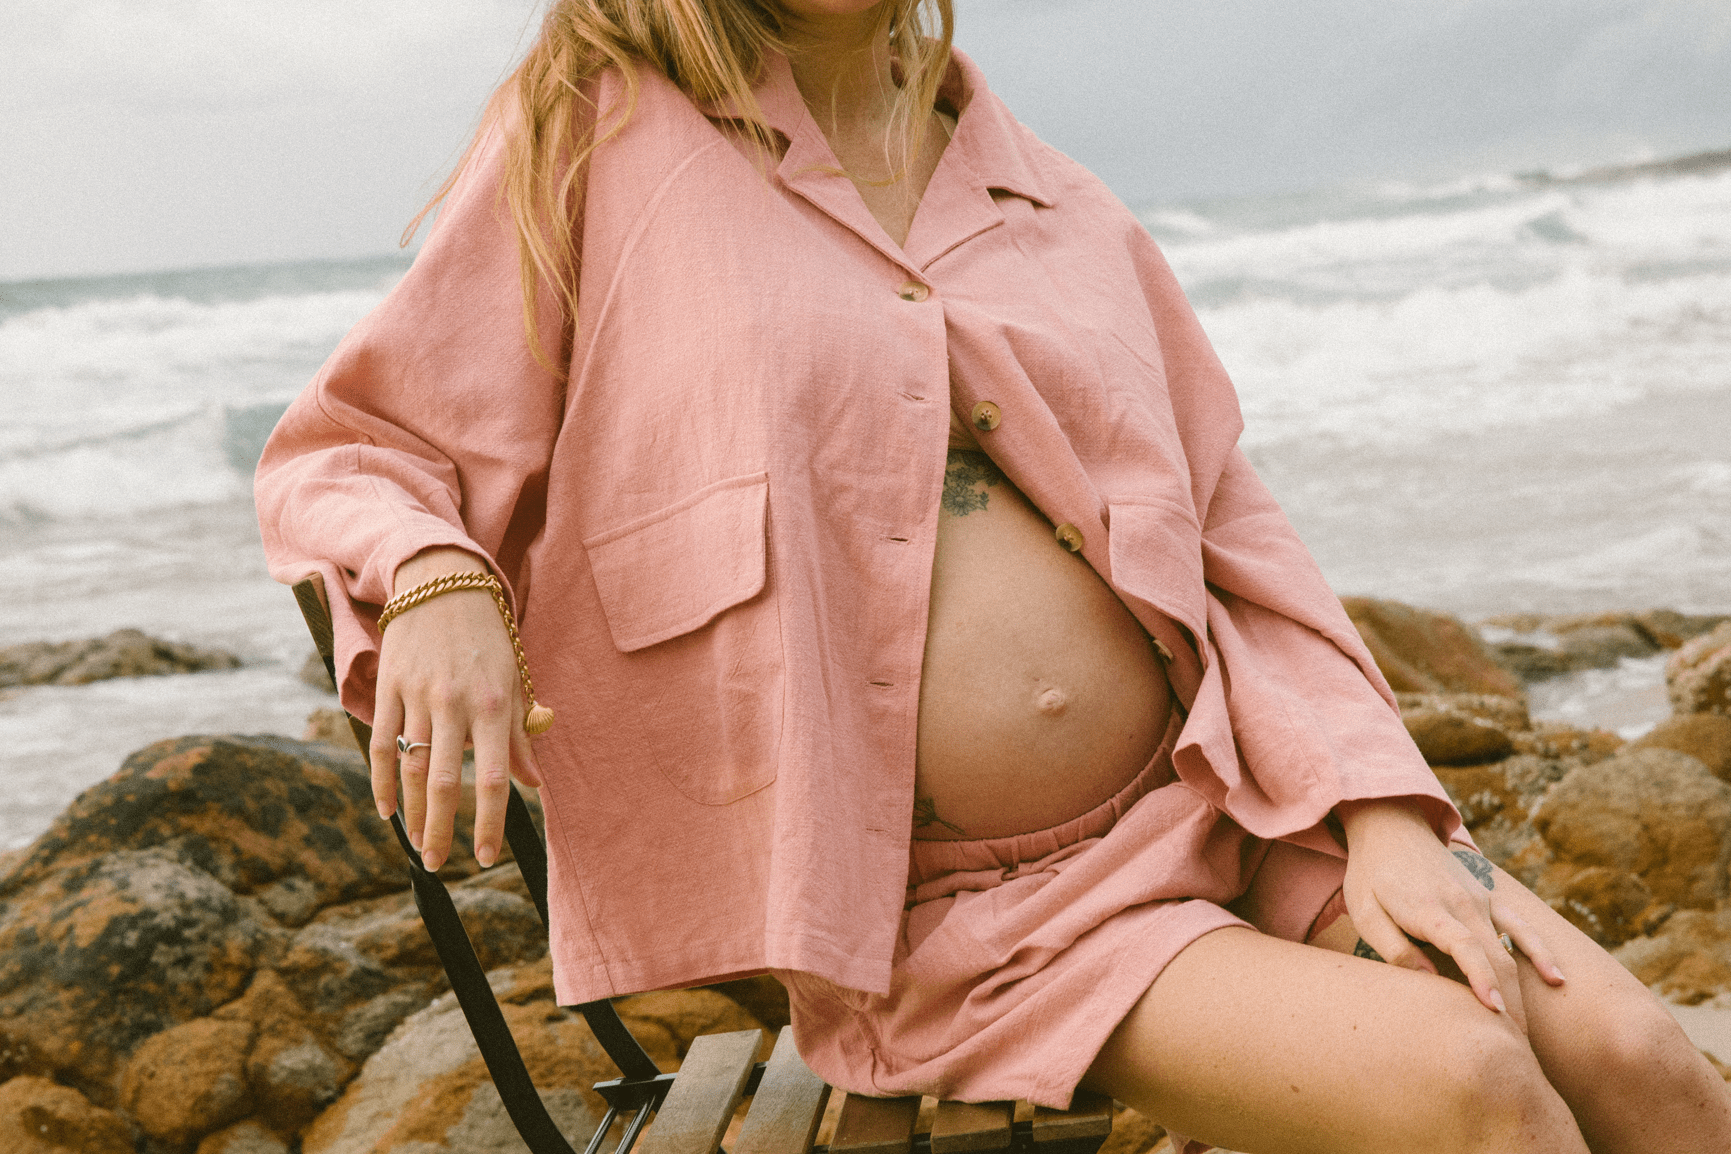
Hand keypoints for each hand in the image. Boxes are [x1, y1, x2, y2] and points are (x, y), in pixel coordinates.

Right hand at [369, 547, 542, 871]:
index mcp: (496, 704)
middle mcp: (456, 703)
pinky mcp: (389, 687)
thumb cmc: (487, 636)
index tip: (485, 857)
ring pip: (413, 768)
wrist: (441, 582)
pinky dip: (383, 781)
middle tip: (441, 864)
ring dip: (414, 814)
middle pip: (447, 782)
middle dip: (443, 830)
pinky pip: (382, 743)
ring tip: (419, 845)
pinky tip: (387, 810)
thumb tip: (531, 783)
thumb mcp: (514, 678)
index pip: (494, 777)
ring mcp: (418, 695)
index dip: (490, 822)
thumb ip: (519, 734)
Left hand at [1338, 799, 1564, 1027]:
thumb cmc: (1371, 874)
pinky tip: (1557, 980)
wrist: (1391, 826)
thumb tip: (1429, 982)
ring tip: (1525, 1034)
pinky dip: (1539, 952)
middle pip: (1495, 957)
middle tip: (1512, 1049)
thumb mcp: (1366, 911)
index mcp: (1430, 908)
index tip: (1493, 1013)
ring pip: (1510, 949)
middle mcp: (1463, 903)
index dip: (1481, 980)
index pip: (1465, 947)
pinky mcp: (1488, 897)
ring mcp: (1480, 898)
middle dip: (1508, 1003)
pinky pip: (1519, 925)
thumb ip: (1395, 947)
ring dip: (1521, 991)